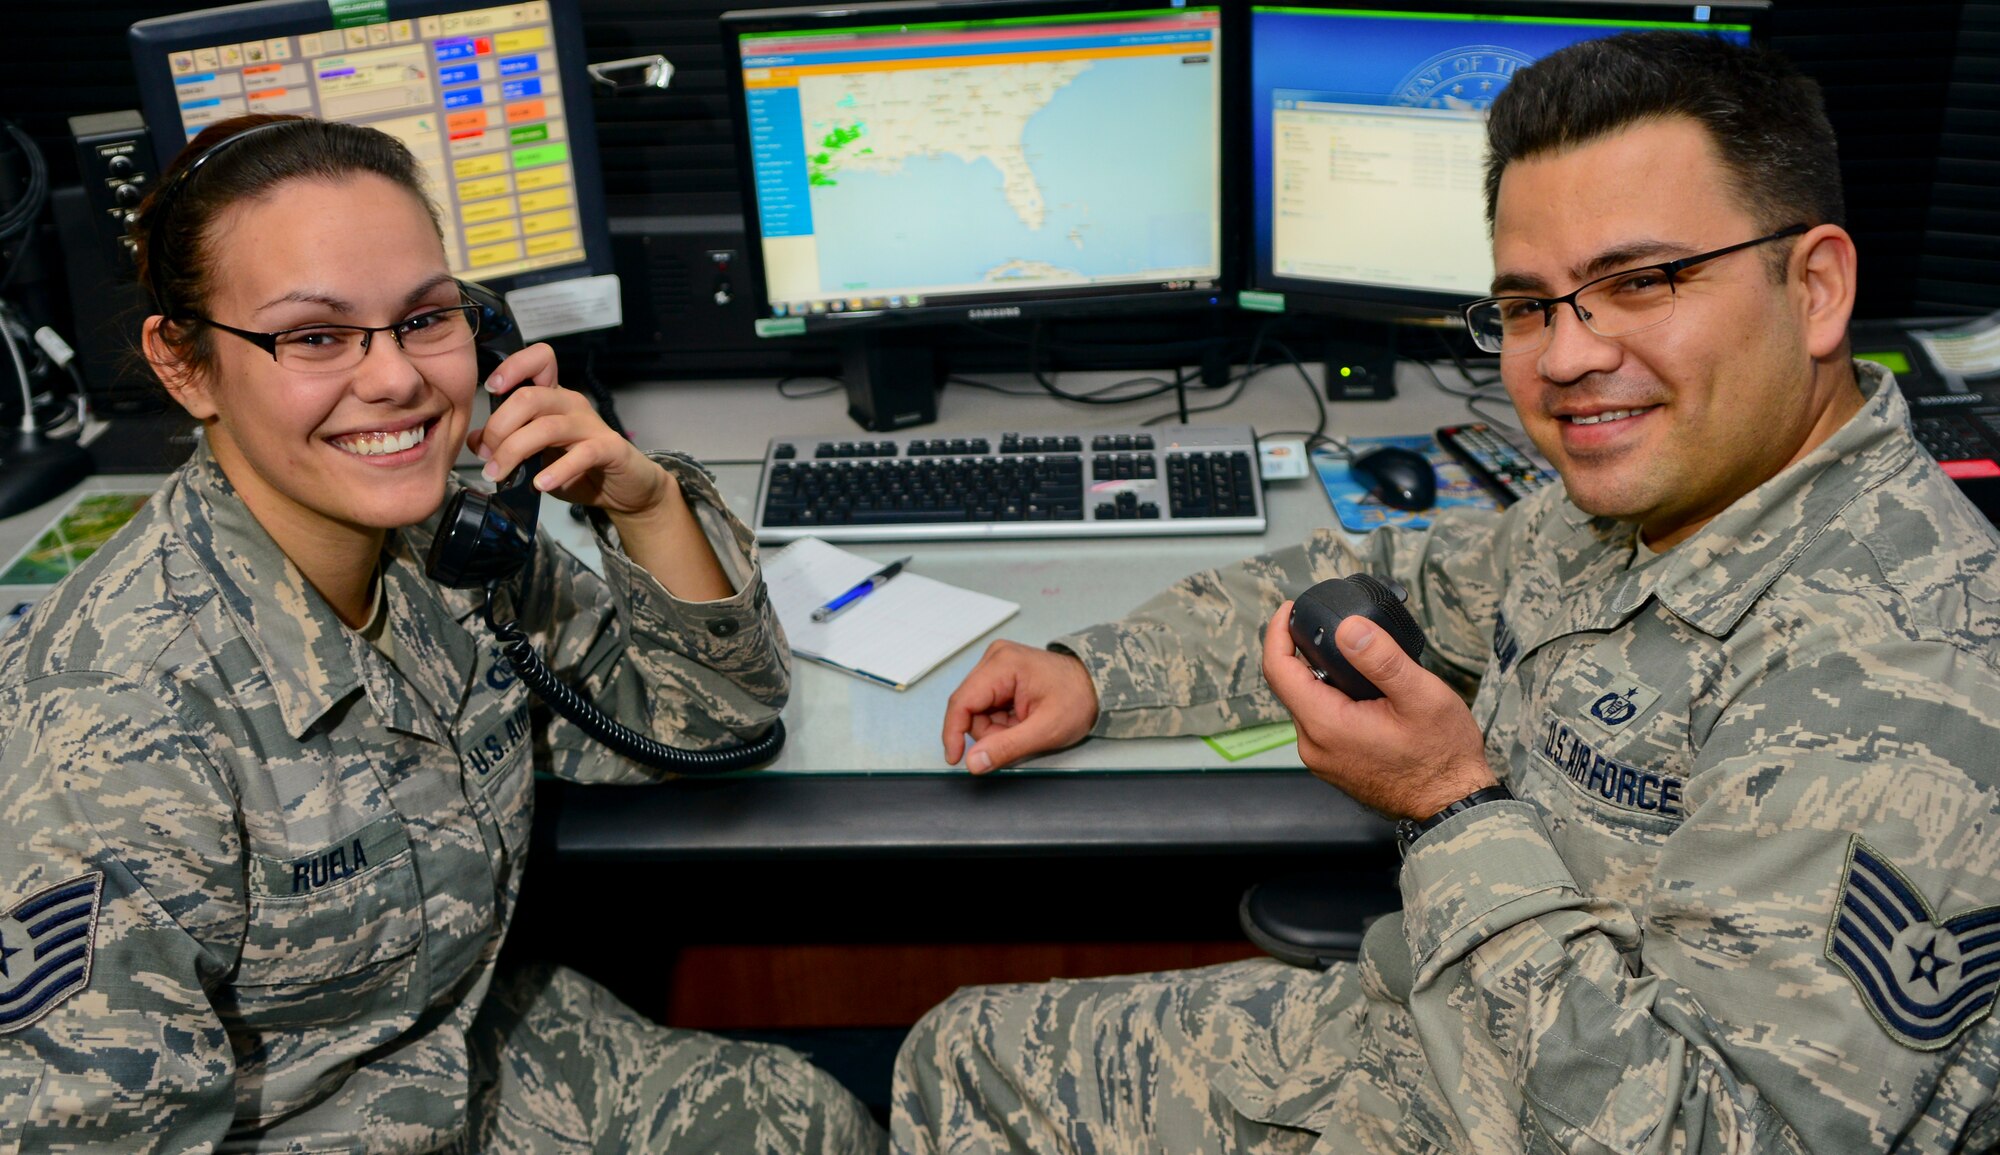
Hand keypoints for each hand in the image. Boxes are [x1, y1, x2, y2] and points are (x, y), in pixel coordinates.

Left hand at [466, 343, 671, 515]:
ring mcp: (591, 425)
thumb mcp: (536, 456)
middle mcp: (571, 404)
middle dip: (500, 427)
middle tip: (488, 457)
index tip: (491, 389)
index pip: (539, 360)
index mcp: (553, 398)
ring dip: (515, 451)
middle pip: (530, 397)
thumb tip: (475, 441)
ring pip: (547, 426)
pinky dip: (557, 470)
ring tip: (499, 475)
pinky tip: (541, 484)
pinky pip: (581, 454)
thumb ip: (507, 444)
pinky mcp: (610, 449)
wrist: (626, 489)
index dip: (513, 367)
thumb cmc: (580, 469)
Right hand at [942, 640, 1099, 773]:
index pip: (961, 702)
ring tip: (1026, 725)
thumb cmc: (1078, 701)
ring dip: (996, 727)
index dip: (953, 733)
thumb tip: (973, 762)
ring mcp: (997, 663)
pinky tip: (1022, 718)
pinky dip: (1001, 720)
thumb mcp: (1045, 731)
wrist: (1098, 685)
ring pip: (977, 709)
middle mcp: (995, 658)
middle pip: (969, 707)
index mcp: (1003, 665)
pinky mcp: (1000, 672)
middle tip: (1020, 736)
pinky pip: (987, 705)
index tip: (955, 759)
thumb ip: (1006, 747)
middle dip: (989, 731)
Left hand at [1261, 603, 1495, 818]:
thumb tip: (1348, 627)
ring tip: (1350, 652)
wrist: (1452, 803)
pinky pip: (1320, 721)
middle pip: (1289, 685)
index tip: (1290, 609)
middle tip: (1326, 623)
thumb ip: (1381, 660)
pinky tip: (1359, 688)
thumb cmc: (1442, 756)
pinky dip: (1330, 698)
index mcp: (1325, 725)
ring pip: (1306, 702)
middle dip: (1300, 651)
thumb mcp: (1420, 697)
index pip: (1278, 670)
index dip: (1278, 633)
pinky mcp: (1333, 763)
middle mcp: (1313, 745)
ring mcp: (1321, 758)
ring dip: (1319, 675)